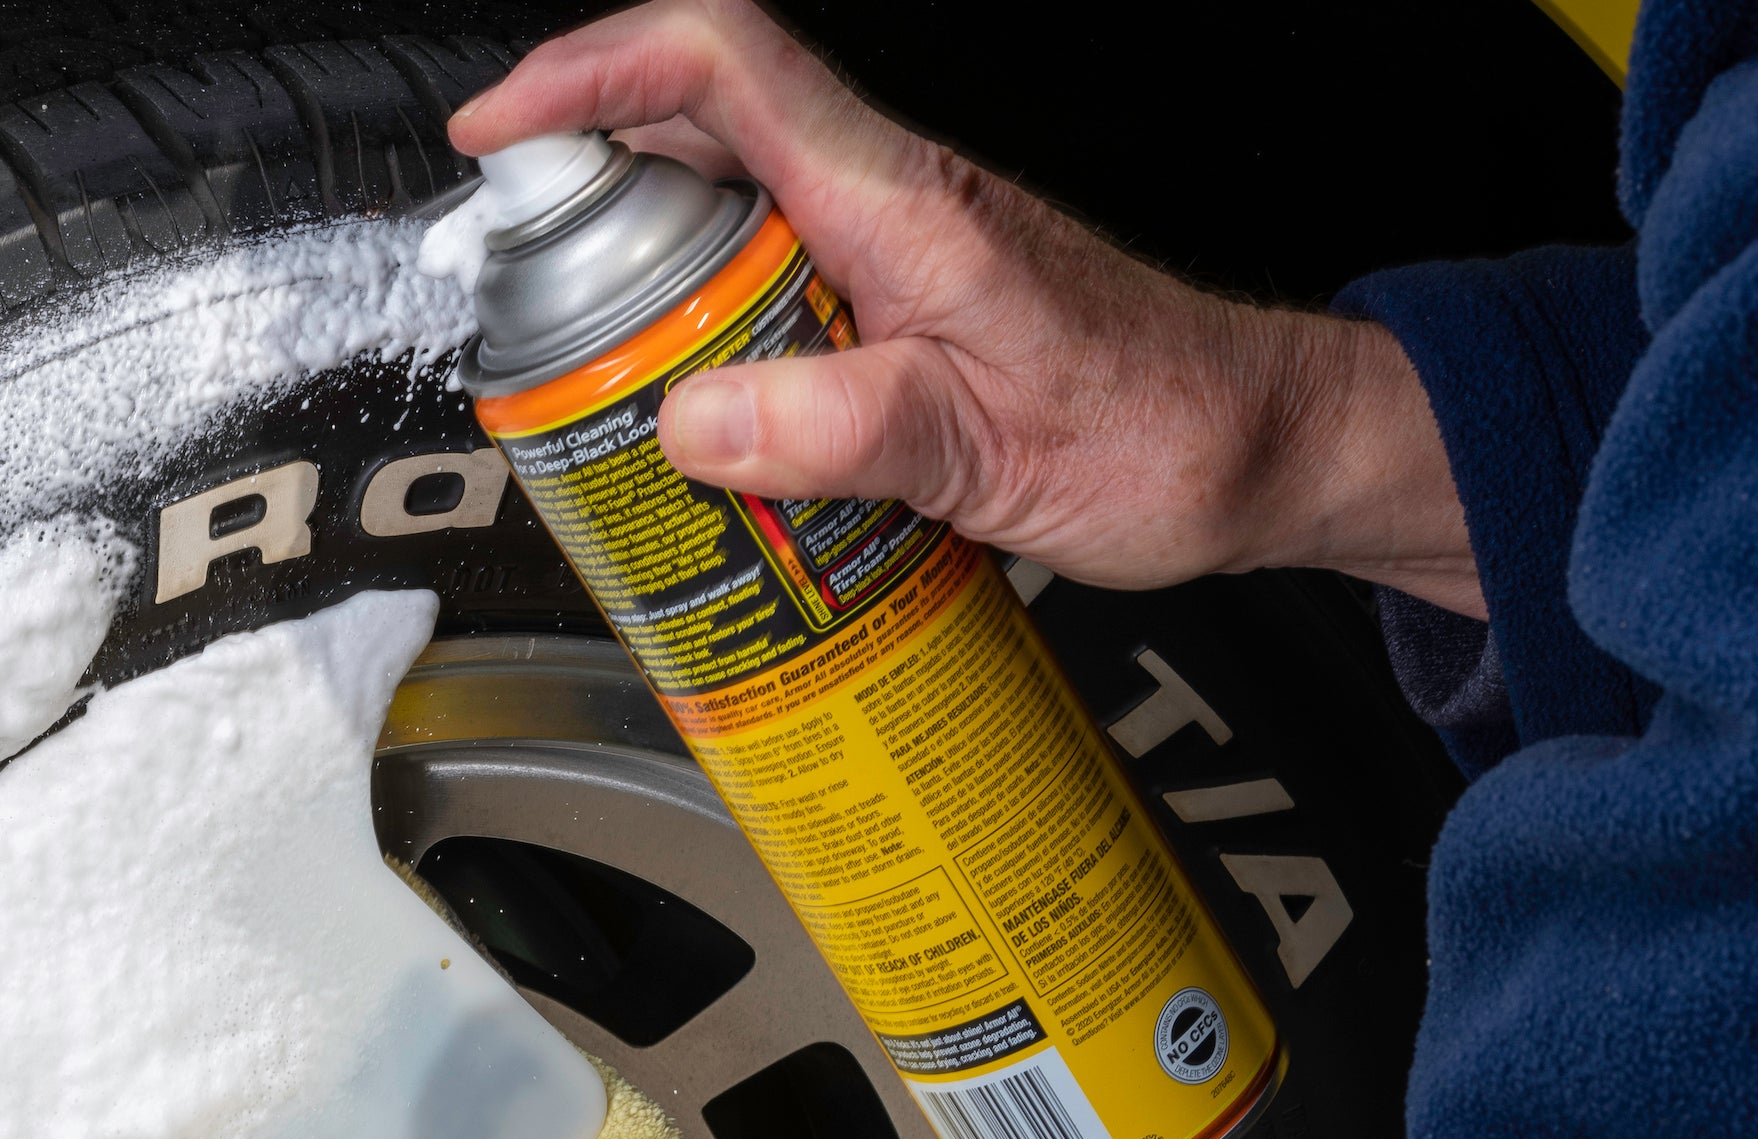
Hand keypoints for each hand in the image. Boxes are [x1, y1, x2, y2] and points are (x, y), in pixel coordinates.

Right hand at [449, 0, 1486, 614]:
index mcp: (902, 205)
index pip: (721, 65)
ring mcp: (898, 247)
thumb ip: (839, 430)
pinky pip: (777, 280)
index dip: (591, 68)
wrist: (1260, 451)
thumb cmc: (1161, 434)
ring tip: (588, 361)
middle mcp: (893, 203)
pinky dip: (711, 325)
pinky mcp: (907, 300)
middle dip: (581, 176)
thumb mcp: (987, 454)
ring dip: (642, 266)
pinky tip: (700, 409)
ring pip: (730, 208)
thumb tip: (691, 418)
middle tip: (511, 274)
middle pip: (698, 125)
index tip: (498, 126)